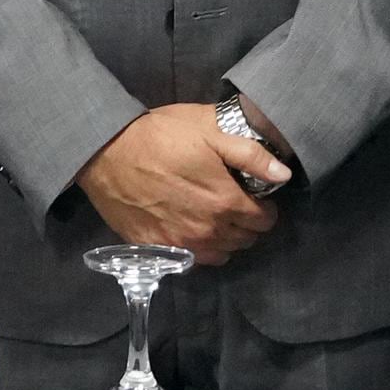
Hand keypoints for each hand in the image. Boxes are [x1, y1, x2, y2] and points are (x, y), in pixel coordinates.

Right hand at [75, 104, 284, 263]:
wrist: (106, 151)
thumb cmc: (160, 135)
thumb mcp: (209, 129)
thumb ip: (251, 154)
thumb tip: (284, 176)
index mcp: (226, 202)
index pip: (265, 220)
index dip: (264, 205)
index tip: (253, 193)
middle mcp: (208, 231)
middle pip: (246, 239)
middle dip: (246, 221)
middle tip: (232, 200)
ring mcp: (182, 244)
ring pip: (222, 253)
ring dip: (225, 237)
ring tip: (213, 214)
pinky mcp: (158, 250)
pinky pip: (193, 260)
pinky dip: (200, 248)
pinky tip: (190, 227)